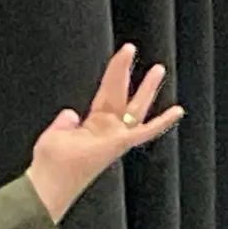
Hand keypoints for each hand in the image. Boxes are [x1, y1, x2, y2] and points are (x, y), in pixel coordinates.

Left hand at [26, 43, 184, 222]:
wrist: (49, 180)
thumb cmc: (49, 164)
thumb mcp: (55, 135)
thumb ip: (64, 124)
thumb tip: (70, 113)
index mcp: (92, 128)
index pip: (106, 95)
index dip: (113, 74)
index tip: (120, 57)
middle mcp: (107, 131)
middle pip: (120, 94)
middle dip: (124, 71)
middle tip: (131, 48)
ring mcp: (115, 137)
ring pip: (135, 106)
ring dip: (147, 87)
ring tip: (158, 68)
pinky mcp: (119, 143)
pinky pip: (146, 130)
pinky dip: (163, 121)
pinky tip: (178, 110)